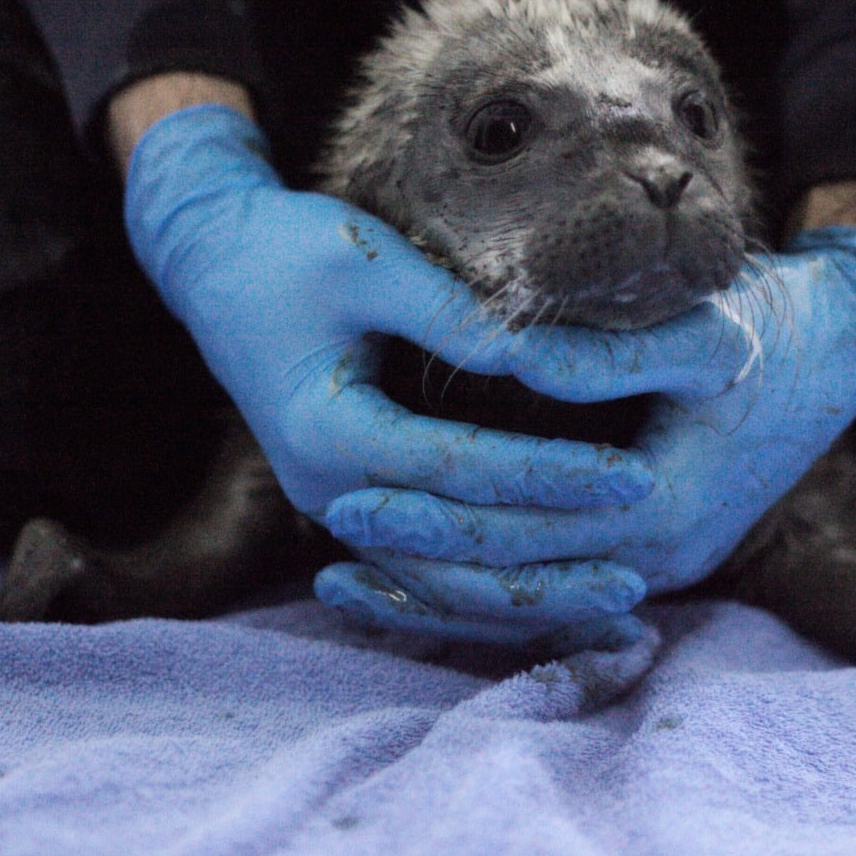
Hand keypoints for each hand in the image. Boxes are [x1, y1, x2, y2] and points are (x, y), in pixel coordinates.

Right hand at [123, 102, 654, 646]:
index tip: (633, 477)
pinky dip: (481, 588)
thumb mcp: (367, 262)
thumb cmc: (291, 250)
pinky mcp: (351, 496)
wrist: (216, 264)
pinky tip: (543, 599)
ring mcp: (334, 501)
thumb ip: (449, 314)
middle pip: (449, 557)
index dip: (553, 476)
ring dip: (520, 599)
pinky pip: (419, 566)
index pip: (461, 470)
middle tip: (638, 574)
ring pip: (434, 583)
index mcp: (328, 428)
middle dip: (549, 564)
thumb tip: (537, 360)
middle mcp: (327, 486)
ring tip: (607, 605)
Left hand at [323, 225, 855, 616]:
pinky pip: (559, 583)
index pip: (524, 536)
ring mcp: (658, 559)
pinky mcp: (651, 545)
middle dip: (421, 562)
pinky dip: (493, 584)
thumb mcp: (699, 332)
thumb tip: (511, 358)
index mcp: (664, 506)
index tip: (352, 495)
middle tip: (332, 533)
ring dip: (446, 591)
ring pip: (533, 597)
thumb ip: (606, 355)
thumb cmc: (769, 332)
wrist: (838, 350)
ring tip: (357, 576)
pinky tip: (435, 572)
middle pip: (517, 580)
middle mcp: (659, 555)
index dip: (435, 521)